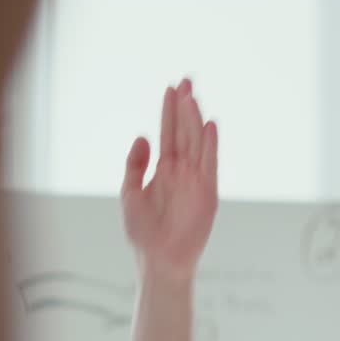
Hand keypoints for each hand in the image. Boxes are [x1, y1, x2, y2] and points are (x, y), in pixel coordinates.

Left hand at [121, 79, 217, 284]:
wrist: (156, 260)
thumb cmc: (142, 232)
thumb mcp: (130, 193)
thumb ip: (134, 165)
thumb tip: (142, 136)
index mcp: (164, 170)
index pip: (168, 134)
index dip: (169, 111)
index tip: (171, 88)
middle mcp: (182, 171)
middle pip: (184, 132)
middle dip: (184, 107)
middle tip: (185, 80)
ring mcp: (196, 180)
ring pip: (196, 143)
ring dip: (194, 120)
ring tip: (191, 96)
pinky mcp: (207, 193)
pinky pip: (209, 164)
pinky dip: (210, 145)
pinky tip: (209, 125)